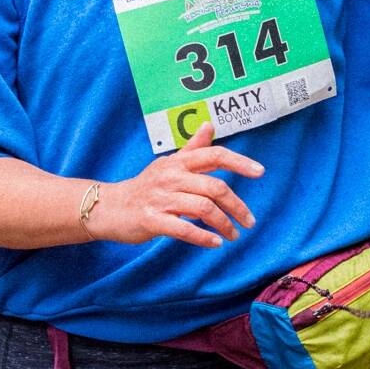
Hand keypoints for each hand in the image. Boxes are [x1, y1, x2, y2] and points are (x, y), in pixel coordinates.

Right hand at [89, 122, 261, 246]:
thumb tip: (209, 125)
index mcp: (177, 162)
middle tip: (249, 221)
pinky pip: (184, 229)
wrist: (109, 207)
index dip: (239, 162)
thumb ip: (192, 148)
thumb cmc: (144, 187)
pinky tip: (215, 243)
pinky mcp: (152, 220)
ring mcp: (160, 198)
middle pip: (214, 187)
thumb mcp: (167, 164)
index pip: (214, 155)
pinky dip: (204, 238)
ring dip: (224, 224)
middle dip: (237, 206)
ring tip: (233, 235)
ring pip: (203, 209)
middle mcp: (170, 176)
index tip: (260, 173)